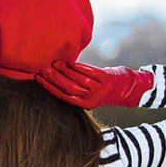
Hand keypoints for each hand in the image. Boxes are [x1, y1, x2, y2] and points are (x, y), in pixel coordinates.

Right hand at [35, 60, 153, 108]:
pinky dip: (79, 67)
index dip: (49, 86)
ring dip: (65, 71)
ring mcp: (99, 89)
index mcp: (83, 104)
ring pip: (78, 80)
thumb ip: (74, 88)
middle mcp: (91, 99)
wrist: (127, 89)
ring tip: (55, 63)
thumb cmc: (103, 90)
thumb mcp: (89, 94)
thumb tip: (53, 77)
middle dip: (54, 78)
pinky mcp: (107, 80)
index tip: (38, 77)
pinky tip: (71, 62)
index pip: (62, 95)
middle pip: (68, 88)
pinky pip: (90, 73)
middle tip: (44, 69)